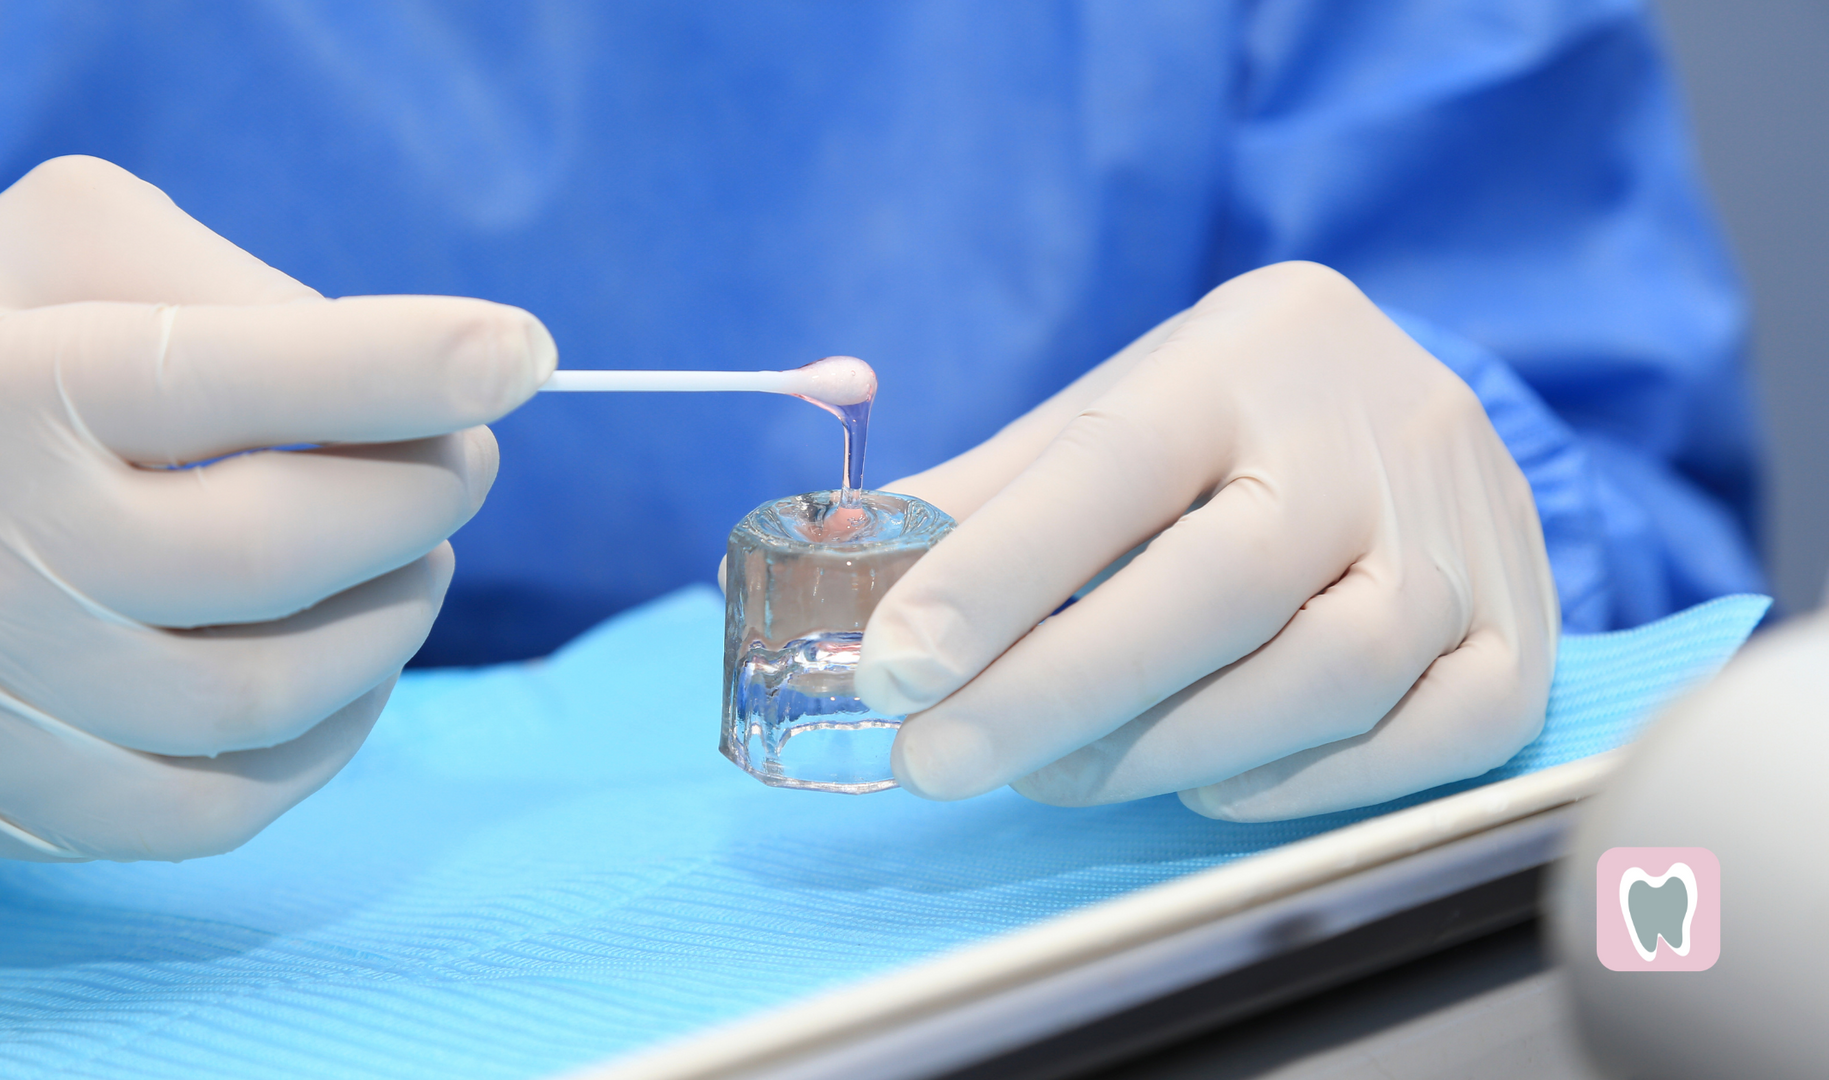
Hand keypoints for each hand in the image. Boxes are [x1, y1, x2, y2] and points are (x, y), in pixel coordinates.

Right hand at [0, 157, 555, 860]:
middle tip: (462, 459)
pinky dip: (332, 735)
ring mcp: (4, 696)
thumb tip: (388, 373)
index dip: (399, 365)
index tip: (520, 354)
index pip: (227, 375)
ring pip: (269, 689)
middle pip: (276, 547)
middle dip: (420, 494)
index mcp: (3, 389)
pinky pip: (227, 806)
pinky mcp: (21, 799)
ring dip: (394, 614)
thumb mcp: (53, 252)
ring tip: (414, 552)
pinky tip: (353, 663)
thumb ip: (215, 277)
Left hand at [857, 262, 1556, 819]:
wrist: (1407, 395)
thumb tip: (837, 590)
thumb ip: (983, 501)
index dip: (996, 575)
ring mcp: (1467, 535)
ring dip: (1164, 748)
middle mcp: (1375, 431)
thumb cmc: (1230, 416)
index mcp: (1246, 352)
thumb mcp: (1110, 413)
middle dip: (1060, 690)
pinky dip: (1302, 784)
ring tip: (1052, 771)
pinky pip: (1430, 738)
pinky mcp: (1524, 632)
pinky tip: (1204, 780)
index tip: (891, 667)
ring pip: (1331, 672)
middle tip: (938, 761)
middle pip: (1223, 583)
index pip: (1112, 463)